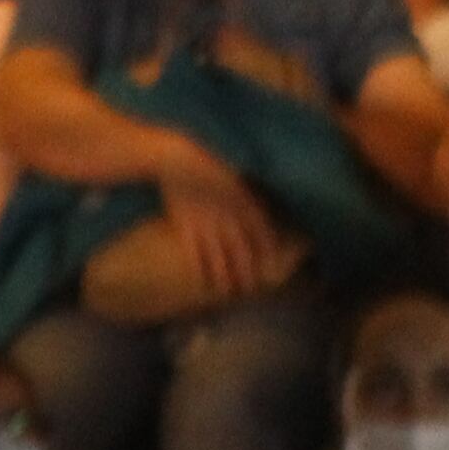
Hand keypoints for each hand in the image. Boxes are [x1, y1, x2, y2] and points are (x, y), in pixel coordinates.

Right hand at [150, 140, 289, 302]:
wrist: (177, 158)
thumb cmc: (209, 165)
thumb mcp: (236, 179)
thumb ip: (248, 199)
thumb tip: (262, 214)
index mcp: (243, 203)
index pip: (261, 233)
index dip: (267, 251)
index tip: (271, 266)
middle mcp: (228, 216)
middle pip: (241, 251)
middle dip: (246, 271)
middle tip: (248, 289)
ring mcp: (205, 222)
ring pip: (217, 256)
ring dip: (223, 275)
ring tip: (226, 291)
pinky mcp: (185, 224)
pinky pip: (193, 250)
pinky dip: (198, 266)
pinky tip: (201, 278)